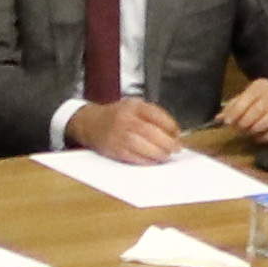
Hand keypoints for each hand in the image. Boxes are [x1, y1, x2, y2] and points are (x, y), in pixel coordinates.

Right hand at [60, 98, 180, 164]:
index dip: (170, 126)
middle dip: (167, 142)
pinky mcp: (113, 149)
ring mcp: (118, 134)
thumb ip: (153, 115)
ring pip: (142, 146)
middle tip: (175, 149)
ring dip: (158, 153)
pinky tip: (153, 160)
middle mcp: (124, 119)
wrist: (89, 123)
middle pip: (151, 132)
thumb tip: (174, 132)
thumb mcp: (134, 106)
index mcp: (133, 106)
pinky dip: (146, 160)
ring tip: (165, 156)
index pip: (156, 115)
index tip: (177, 134)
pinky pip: (133, 157)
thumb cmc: (116, 116)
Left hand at [223, 76, 267, 143]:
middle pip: (258, 109)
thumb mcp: (244, 98)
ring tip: (247, 133)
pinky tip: (257, 137)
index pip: (246, 99)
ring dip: (255, 129)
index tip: (228, 122)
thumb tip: (219, 118)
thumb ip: (231, 108)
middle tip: (238, 129)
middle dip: (245, 122)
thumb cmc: (258, 101)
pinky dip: (266, 137)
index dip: (236, 112)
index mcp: (260, 86)